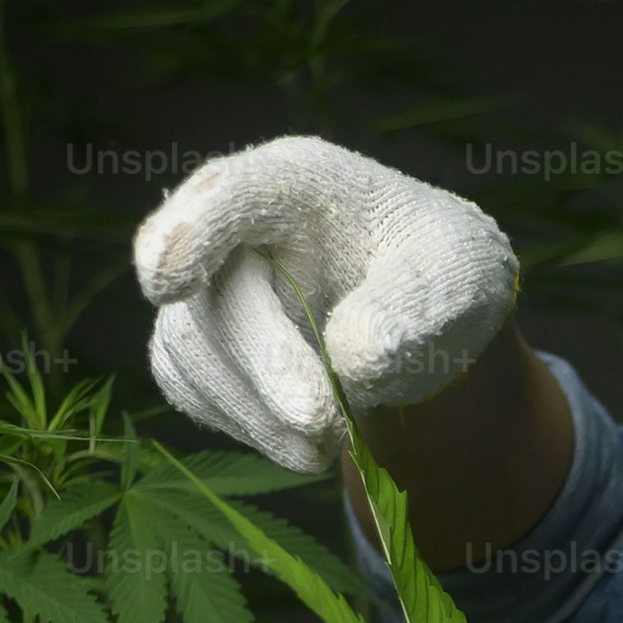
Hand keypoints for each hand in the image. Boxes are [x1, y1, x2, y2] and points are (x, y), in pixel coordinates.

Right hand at [131, 137, 517, 474]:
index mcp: (297, 182)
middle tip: (320, 421)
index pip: (232, 194)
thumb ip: (412, 306)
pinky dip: (251, 426)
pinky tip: (305, 438)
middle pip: (210, 294)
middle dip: (263, 363)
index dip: (191, 231)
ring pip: (192, 352)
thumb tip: (347, 362)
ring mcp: (206, 285)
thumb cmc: (437, 272)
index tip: (165, 281)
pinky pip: (196, 391)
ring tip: (332, 440)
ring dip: (259, 411)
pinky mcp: (199, 346)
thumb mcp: (457, 274)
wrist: (421, 314)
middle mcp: (235, 224)